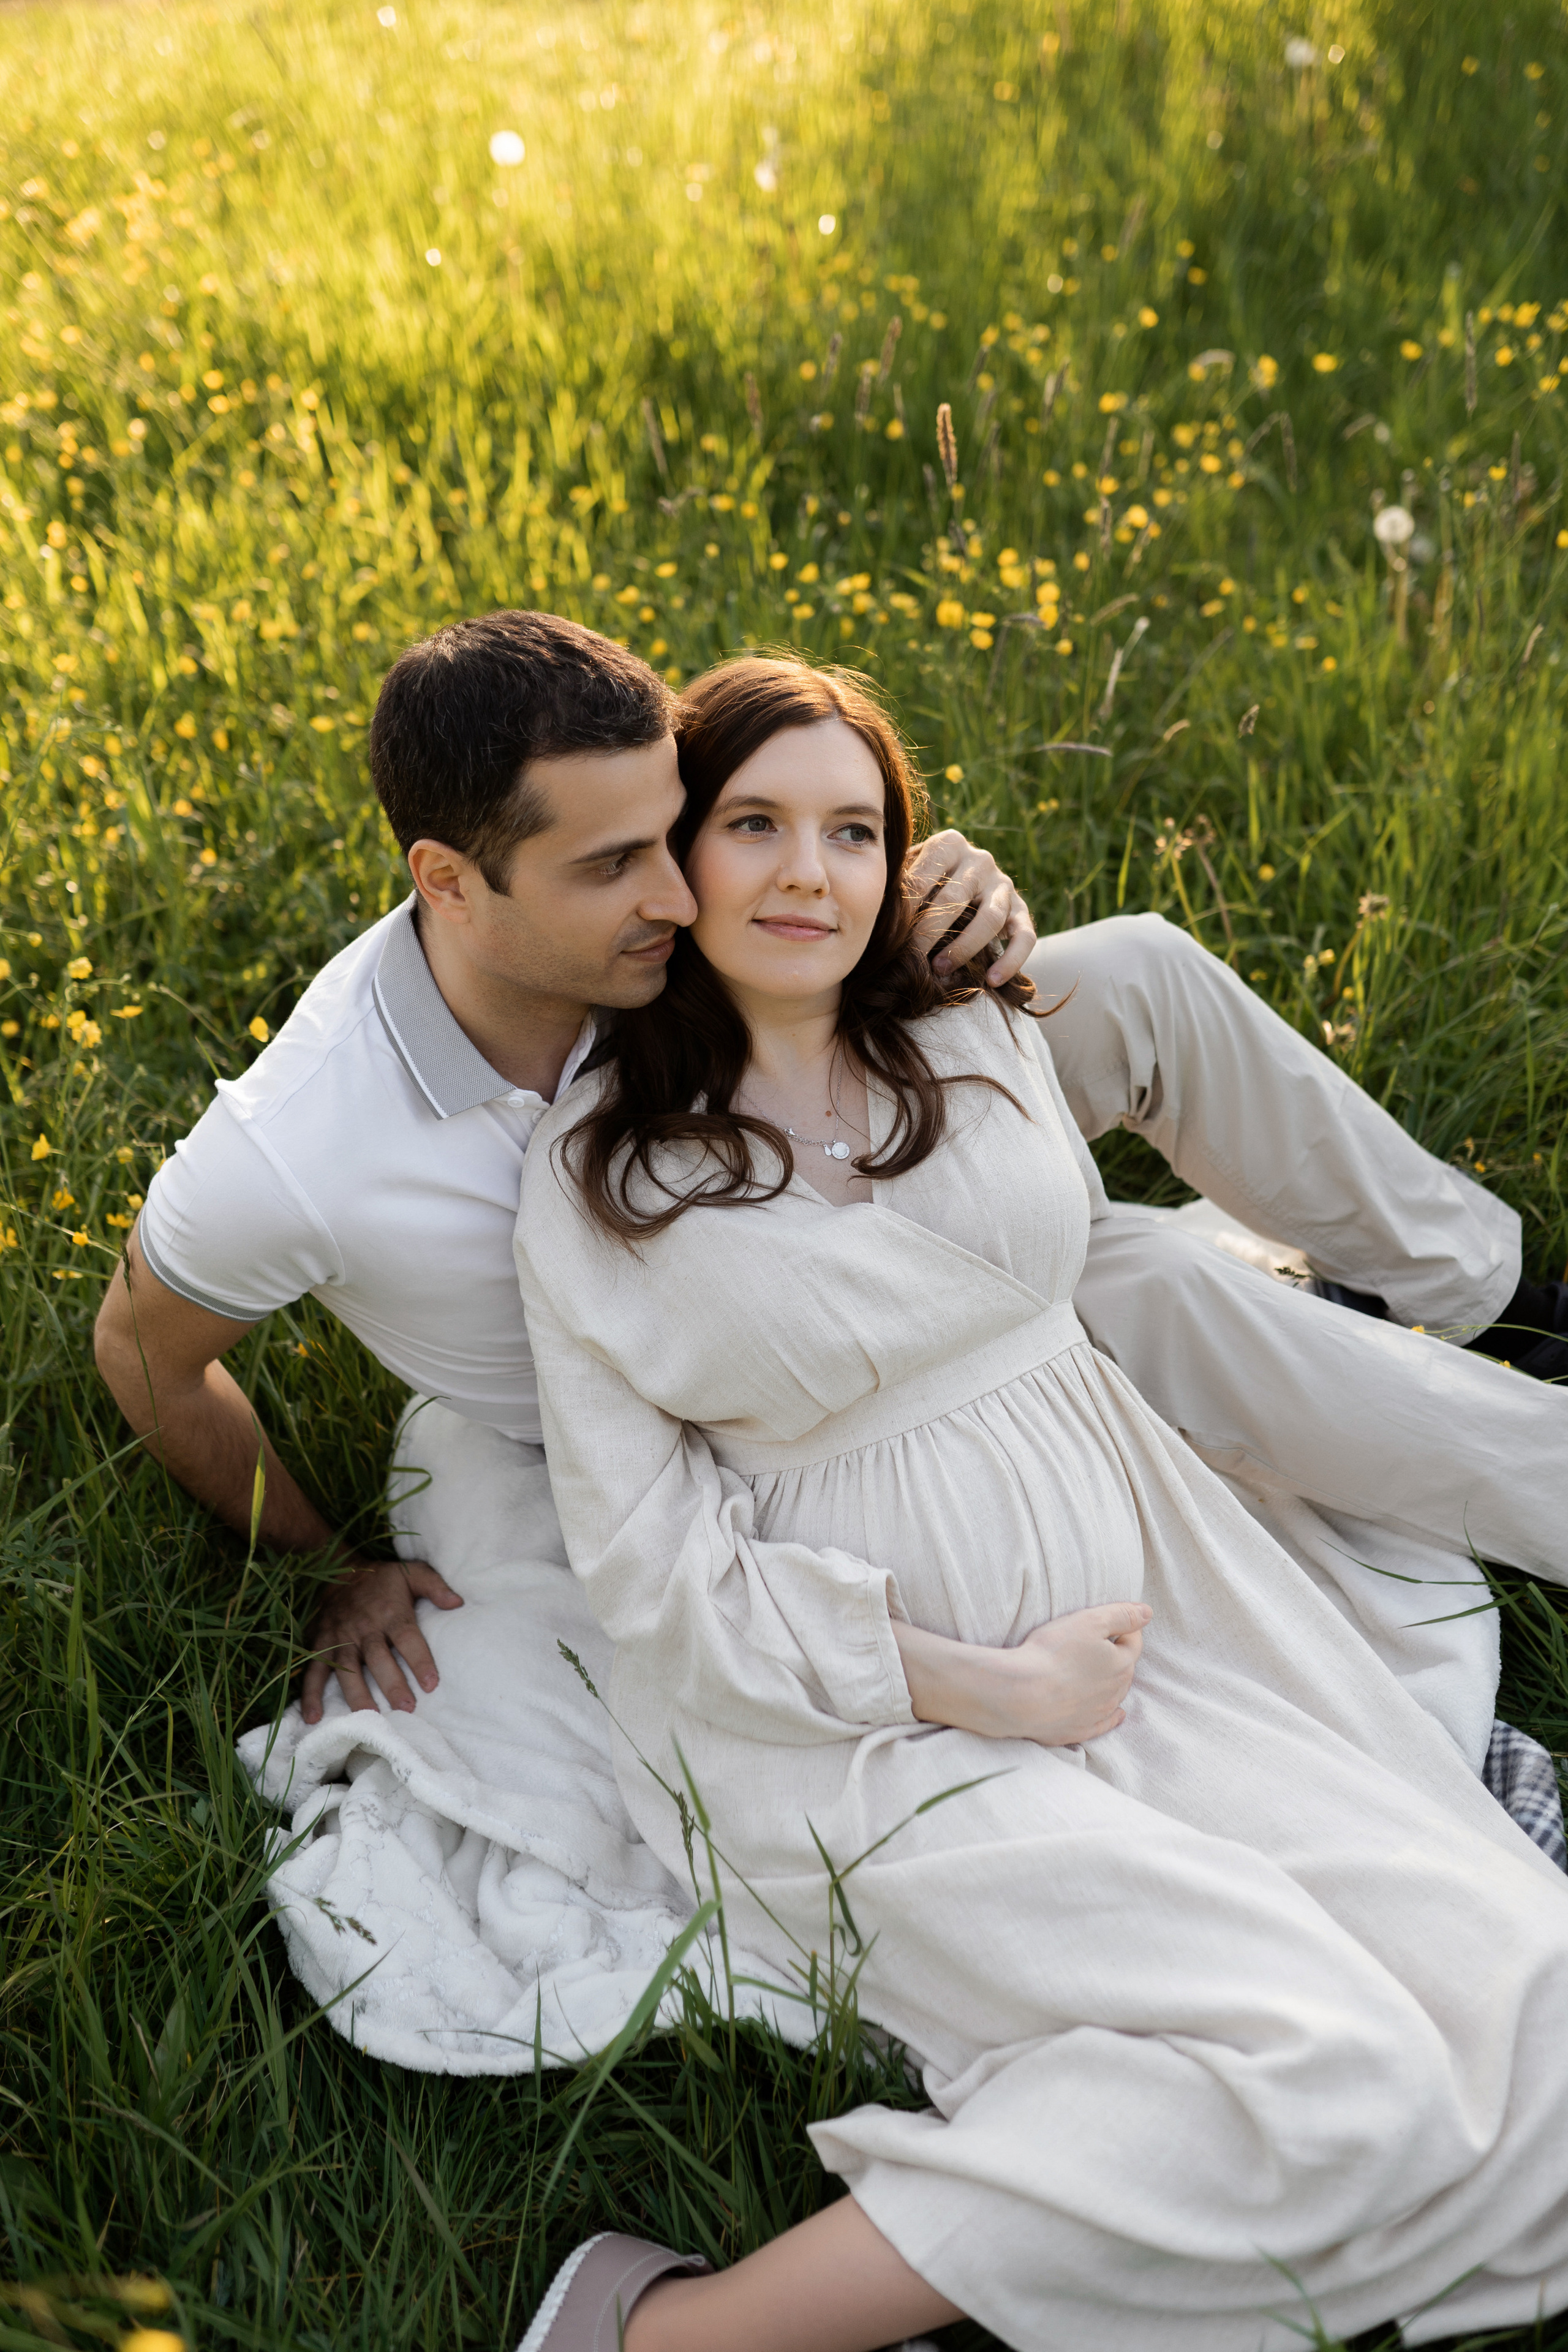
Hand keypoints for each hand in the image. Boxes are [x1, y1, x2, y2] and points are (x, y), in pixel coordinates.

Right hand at [301, 1556, 464, 1722]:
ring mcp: (340, 1638)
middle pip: (378, 1659)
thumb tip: (457, 1602)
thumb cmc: (383, 1579)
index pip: (407, 1638)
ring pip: (348, 1670)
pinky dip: (311, 1694)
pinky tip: (314, 1717)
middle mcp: (365, 1628)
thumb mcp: (412, 1572)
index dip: (419, 1660)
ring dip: (357, 1695)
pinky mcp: (321, 1644)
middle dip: (392, 1685)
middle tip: (406, 1709)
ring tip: (369, 1719)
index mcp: (390, 1613)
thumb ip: (435, 1586)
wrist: (340, 1570)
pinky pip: (314, 1670)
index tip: (431, 1683)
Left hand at [906, 827, 1036, 986]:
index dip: (907, 906)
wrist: (966, 885)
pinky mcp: (1021, 910)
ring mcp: (1003, 885)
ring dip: (964, 947)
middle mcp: (980, 860)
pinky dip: (1011, 960)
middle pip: (955, 898)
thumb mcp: (909, 873)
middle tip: (911, 957)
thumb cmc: (925, 884)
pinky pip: (1024, 936)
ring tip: (941, 970)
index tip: (890, 932)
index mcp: (949, 844)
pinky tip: (992, 981)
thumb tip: (876, 907)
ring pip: (990, 918)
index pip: (925, 876)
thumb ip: (897, 883)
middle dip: (930, 931)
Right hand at [1008, 1601, 1150, 1743]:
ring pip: (1115, 1695)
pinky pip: (1104, 1723)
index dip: (1125, 1628)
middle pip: (1125, 1669)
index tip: (1113, 1621)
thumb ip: (1122, 1615)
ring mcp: (1098, 1714)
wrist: (1022, 1695)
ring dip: (1112, 1683)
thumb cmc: (1053, 1653)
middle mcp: (1115, 1692)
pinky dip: (1111, 1716)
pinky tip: (1116, 1714)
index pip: (1134, 1642)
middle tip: (1101, 1644)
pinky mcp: (1080, 1730)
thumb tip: (1148, 1613)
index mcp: (1121, 1664)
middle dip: (1118, 1656)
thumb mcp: (1090, 1621)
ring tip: (1102, 1673)